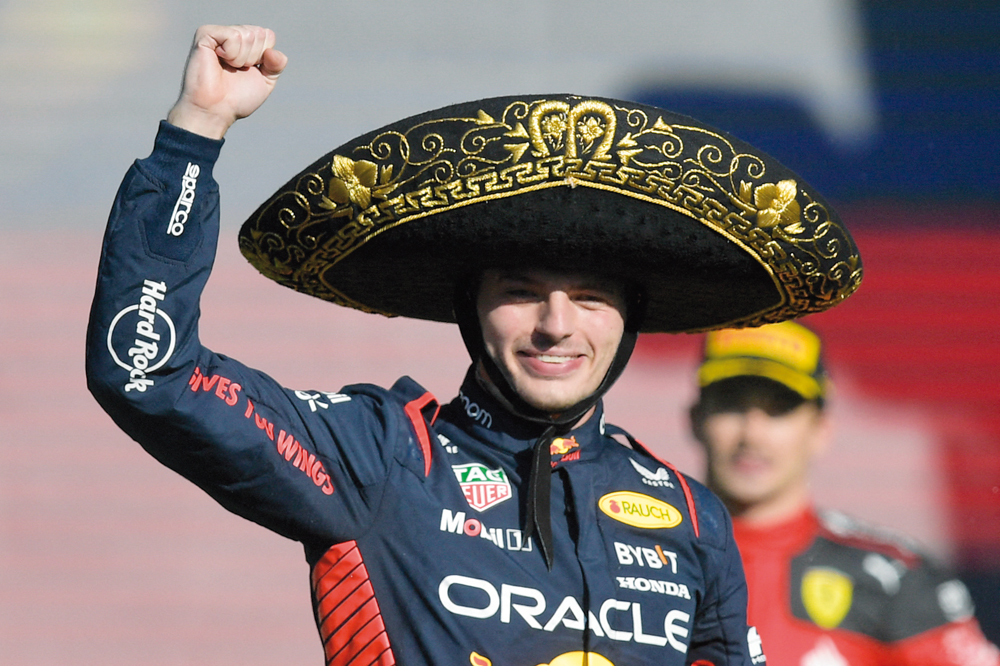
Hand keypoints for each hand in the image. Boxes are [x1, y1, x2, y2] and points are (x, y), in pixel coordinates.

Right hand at [166, 25, 287, 138]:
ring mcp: (218, 33)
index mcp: (246, 43)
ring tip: (227, 68)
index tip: (249, 70)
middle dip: (253, 58)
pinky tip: (219, 60)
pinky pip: (233, 36)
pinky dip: (231, 53)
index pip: (268, 35)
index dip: (264, 57)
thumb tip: (272, 51)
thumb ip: (276, 65)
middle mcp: (232, 34)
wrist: (216, 110)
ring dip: (242, 59)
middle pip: (259, 33)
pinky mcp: (205, 34)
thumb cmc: (236, 99)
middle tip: (236, 71)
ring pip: (247, 35)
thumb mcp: (265, 81)